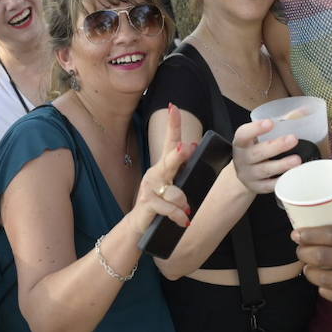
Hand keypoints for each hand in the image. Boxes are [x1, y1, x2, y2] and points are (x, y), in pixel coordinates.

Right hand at [128, 104, 194, 233]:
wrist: (139, 223)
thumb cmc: (160, 202)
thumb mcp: (172, 185)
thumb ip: (181, 170)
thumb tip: (192, 147)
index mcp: (163, 167)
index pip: (169, 142)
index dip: (172, 125)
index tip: (174, 108)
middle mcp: (155, 174)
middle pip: (169, 161)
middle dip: (179, 155)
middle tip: (188, 147)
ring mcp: (151, 189)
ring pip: (175, 192)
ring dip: (183, 203)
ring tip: (185, 209)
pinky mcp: (149, 204)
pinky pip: (170, 209)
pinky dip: (179, 216)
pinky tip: (184, 220)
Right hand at [232, 118, 300, 194]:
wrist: (245, 173)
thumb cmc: (257, 148)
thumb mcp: (261, 135)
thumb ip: (281, 122)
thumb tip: (305, 110)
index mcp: (241, 142)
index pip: (244, 134)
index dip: (255, 128)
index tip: (270, 122)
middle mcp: (242, 159)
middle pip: (257, 153)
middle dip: (276, 146)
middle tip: (293, 139)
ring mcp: (249, 175)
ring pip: (265, 170)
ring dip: (282, 165)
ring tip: (297, 160)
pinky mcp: (258, 187)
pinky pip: (270, 186)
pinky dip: (281, 181)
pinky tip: (293, 175)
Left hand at [294, 210, 331, 319]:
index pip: (330, 234)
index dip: (308, 235)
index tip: (296, 234)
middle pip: (321, 257)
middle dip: (303, 254)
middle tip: (300, 251)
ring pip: (323, 279)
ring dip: (310, 273)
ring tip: (309, 268)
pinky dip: (324, 289)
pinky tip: (325, 284)